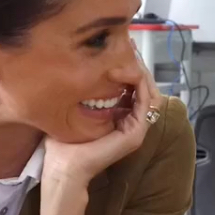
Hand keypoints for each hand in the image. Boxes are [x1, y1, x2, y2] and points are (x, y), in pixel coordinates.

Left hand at [42, 44, 163, 187]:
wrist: (64, 168)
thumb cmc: (63, 144)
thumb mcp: (73, 112)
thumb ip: (83, 95)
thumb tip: (78, 69)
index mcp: (121, 120)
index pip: (135, 89)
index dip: (131, 68)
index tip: (122, 49)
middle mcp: (133, 124)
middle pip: (146, 89)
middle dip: (138, 66)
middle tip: (130, 46)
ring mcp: (137, 129)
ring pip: (150, 94)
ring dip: (141, 73)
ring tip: (130, 57)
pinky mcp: (135, 133)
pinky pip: (146, 103)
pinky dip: (139, 85)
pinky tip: (125, 72)